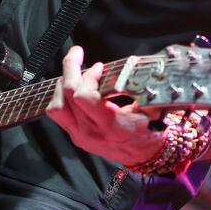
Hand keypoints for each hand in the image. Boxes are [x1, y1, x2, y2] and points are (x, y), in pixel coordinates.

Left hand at [46, 46, 164, 166]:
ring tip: (73, 72)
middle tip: (77, 53)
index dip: (89, 76)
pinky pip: (58, 114)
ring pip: (57, 106)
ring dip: (62, 84)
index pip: (85, 97)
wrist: (144, 155)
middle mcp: (91, 131)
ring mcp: (80, 135)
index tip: (100, 67)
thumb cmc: (150, 131)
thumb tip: (136, 64)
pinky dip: (61, 97)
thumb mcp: (153, 109)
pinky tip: (71, 88)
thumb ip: (143, 88)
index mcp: (111, 125)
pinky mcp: (75, 136)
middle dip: (70, 68)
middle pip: (67, 95)